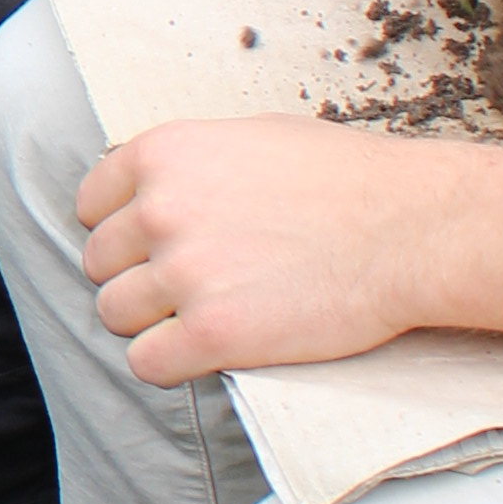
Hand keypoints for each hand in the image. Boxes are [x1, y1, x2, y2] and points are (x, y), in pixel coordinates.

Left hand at [79, 119, 446, 383]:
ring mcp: (183, 273)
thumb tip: (154, 186)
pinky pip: (146, 363)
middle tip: (187, 289)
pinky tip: (202, 354)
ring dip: (148, 324)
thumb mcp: (254, 139)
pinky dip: (167, 364)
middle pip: (100, 264)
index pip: (91, 206)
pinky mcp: (212, 333)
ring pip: (114, 315)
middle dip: (135, 279)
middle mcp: (160, 209)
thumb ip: (192, 163)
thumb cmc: (347, 180)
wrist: (411, 228)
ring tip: (199, 319)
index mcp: (163, 154)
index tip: (150, 249)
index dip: (119, 232)